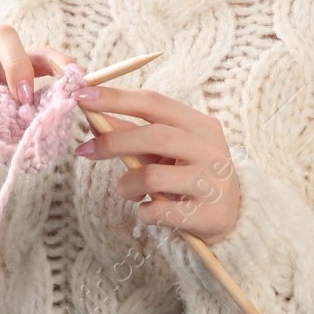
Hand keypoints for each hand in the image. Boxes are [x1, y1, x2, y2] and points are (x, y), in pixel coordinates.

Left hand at [72, 86, 240, 242]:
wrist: (231, 216)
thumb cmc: (189, 174)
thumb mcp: (166, 150)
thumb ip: (133, 133)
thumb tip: (93, 119)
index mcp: (199, 123)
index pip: (154, 102)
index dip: (116, 98)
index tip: (82, 96)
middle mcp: (209, 148)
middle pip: (154, 136)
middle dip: (113, 142)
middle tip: (85, 151)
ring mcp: (213, 181)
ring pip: (152, 177)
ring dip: (126, 185)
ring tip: (127, 190)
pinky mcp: (210, 214)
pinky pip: (159, 212)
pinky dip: (143, 212)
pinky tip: (148, 210)